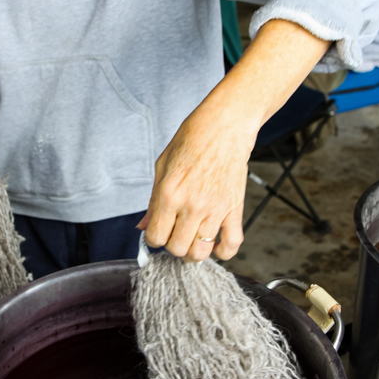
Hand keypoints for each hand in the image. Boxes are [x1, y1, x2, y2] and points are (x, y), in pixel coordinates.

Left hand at [138, 19, 330, 261]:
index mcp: (169, 193)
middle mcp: (191, 205)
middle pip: (177, 249)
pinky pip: (232, 244)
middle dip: (172, 246)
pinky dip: (224, 253)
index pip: (155, 236)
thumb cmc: (192, 140)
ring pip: (201, 252)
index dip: (153, 238)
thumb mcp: (162, 165)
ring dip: (194, 251)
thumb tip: (143, 226)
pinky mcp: (234, 209)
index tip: (157, 232)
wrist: (224, 126)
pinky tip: (216, 246)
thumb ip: (153, 200)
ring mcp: (215, 209)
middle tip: (174, 234)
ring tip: (192, 240)